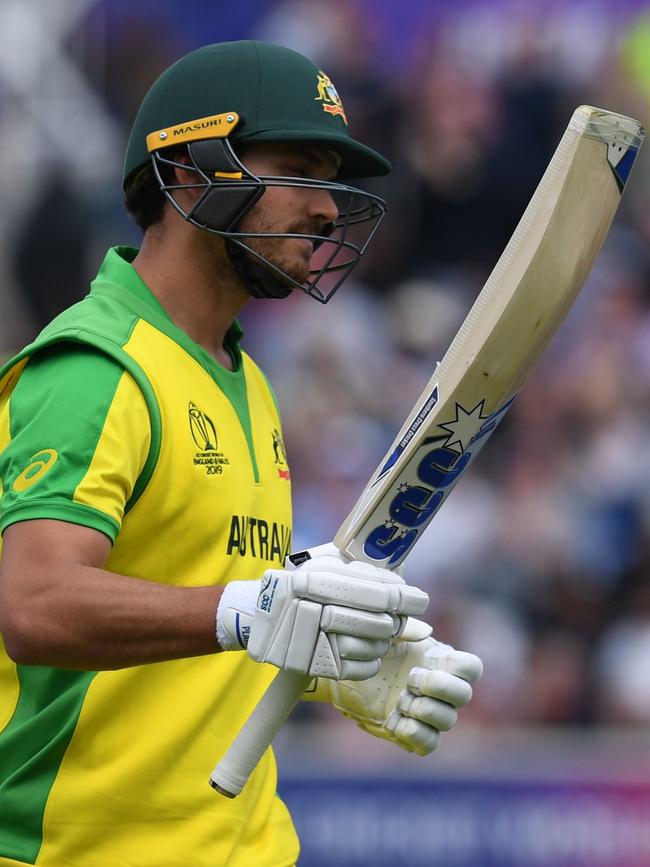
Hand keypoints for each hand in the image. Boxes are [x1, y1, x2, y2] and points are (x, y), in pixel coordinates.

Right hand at [216, 544, 428, 679]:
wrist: (258, 616)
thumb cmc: (304, 583)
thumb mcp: (331, 564)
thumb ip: (373, 576)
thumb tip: (419, 605)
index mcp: (319, 579)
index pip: (380, 592)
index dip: (407, 598)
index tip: (420, 600)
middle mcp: (314, 609)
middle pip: (380, 621)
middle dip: (395, 621)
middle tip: (394, 618)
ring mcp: (313, 641)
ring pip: (374, 646)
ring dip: (383, 641)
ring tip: (377, 633)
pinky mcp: (314, 666)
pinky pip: (362, 668)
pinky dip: (371, 661)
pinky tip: (365, 650)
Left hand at [318, 621, 482, 754]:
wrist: (345, 674)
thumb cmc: (369, 649)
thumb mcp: (385, 633)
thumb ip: (405, 628)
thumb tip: (427, 633)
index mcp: (440, 663)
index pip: (471, 668)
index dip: (457, 667)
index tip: (427, 659)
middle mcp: (440, 690)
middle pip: (464, 695)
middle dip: (439, 687)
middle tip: (410, 679)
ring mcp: (427, 714)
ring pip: (448, 721)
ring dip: (423, 709)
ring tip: (399, 700)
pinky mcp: (411, 735)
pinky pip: (429, 744)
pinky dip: (415, 733)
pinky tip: (395, 719)